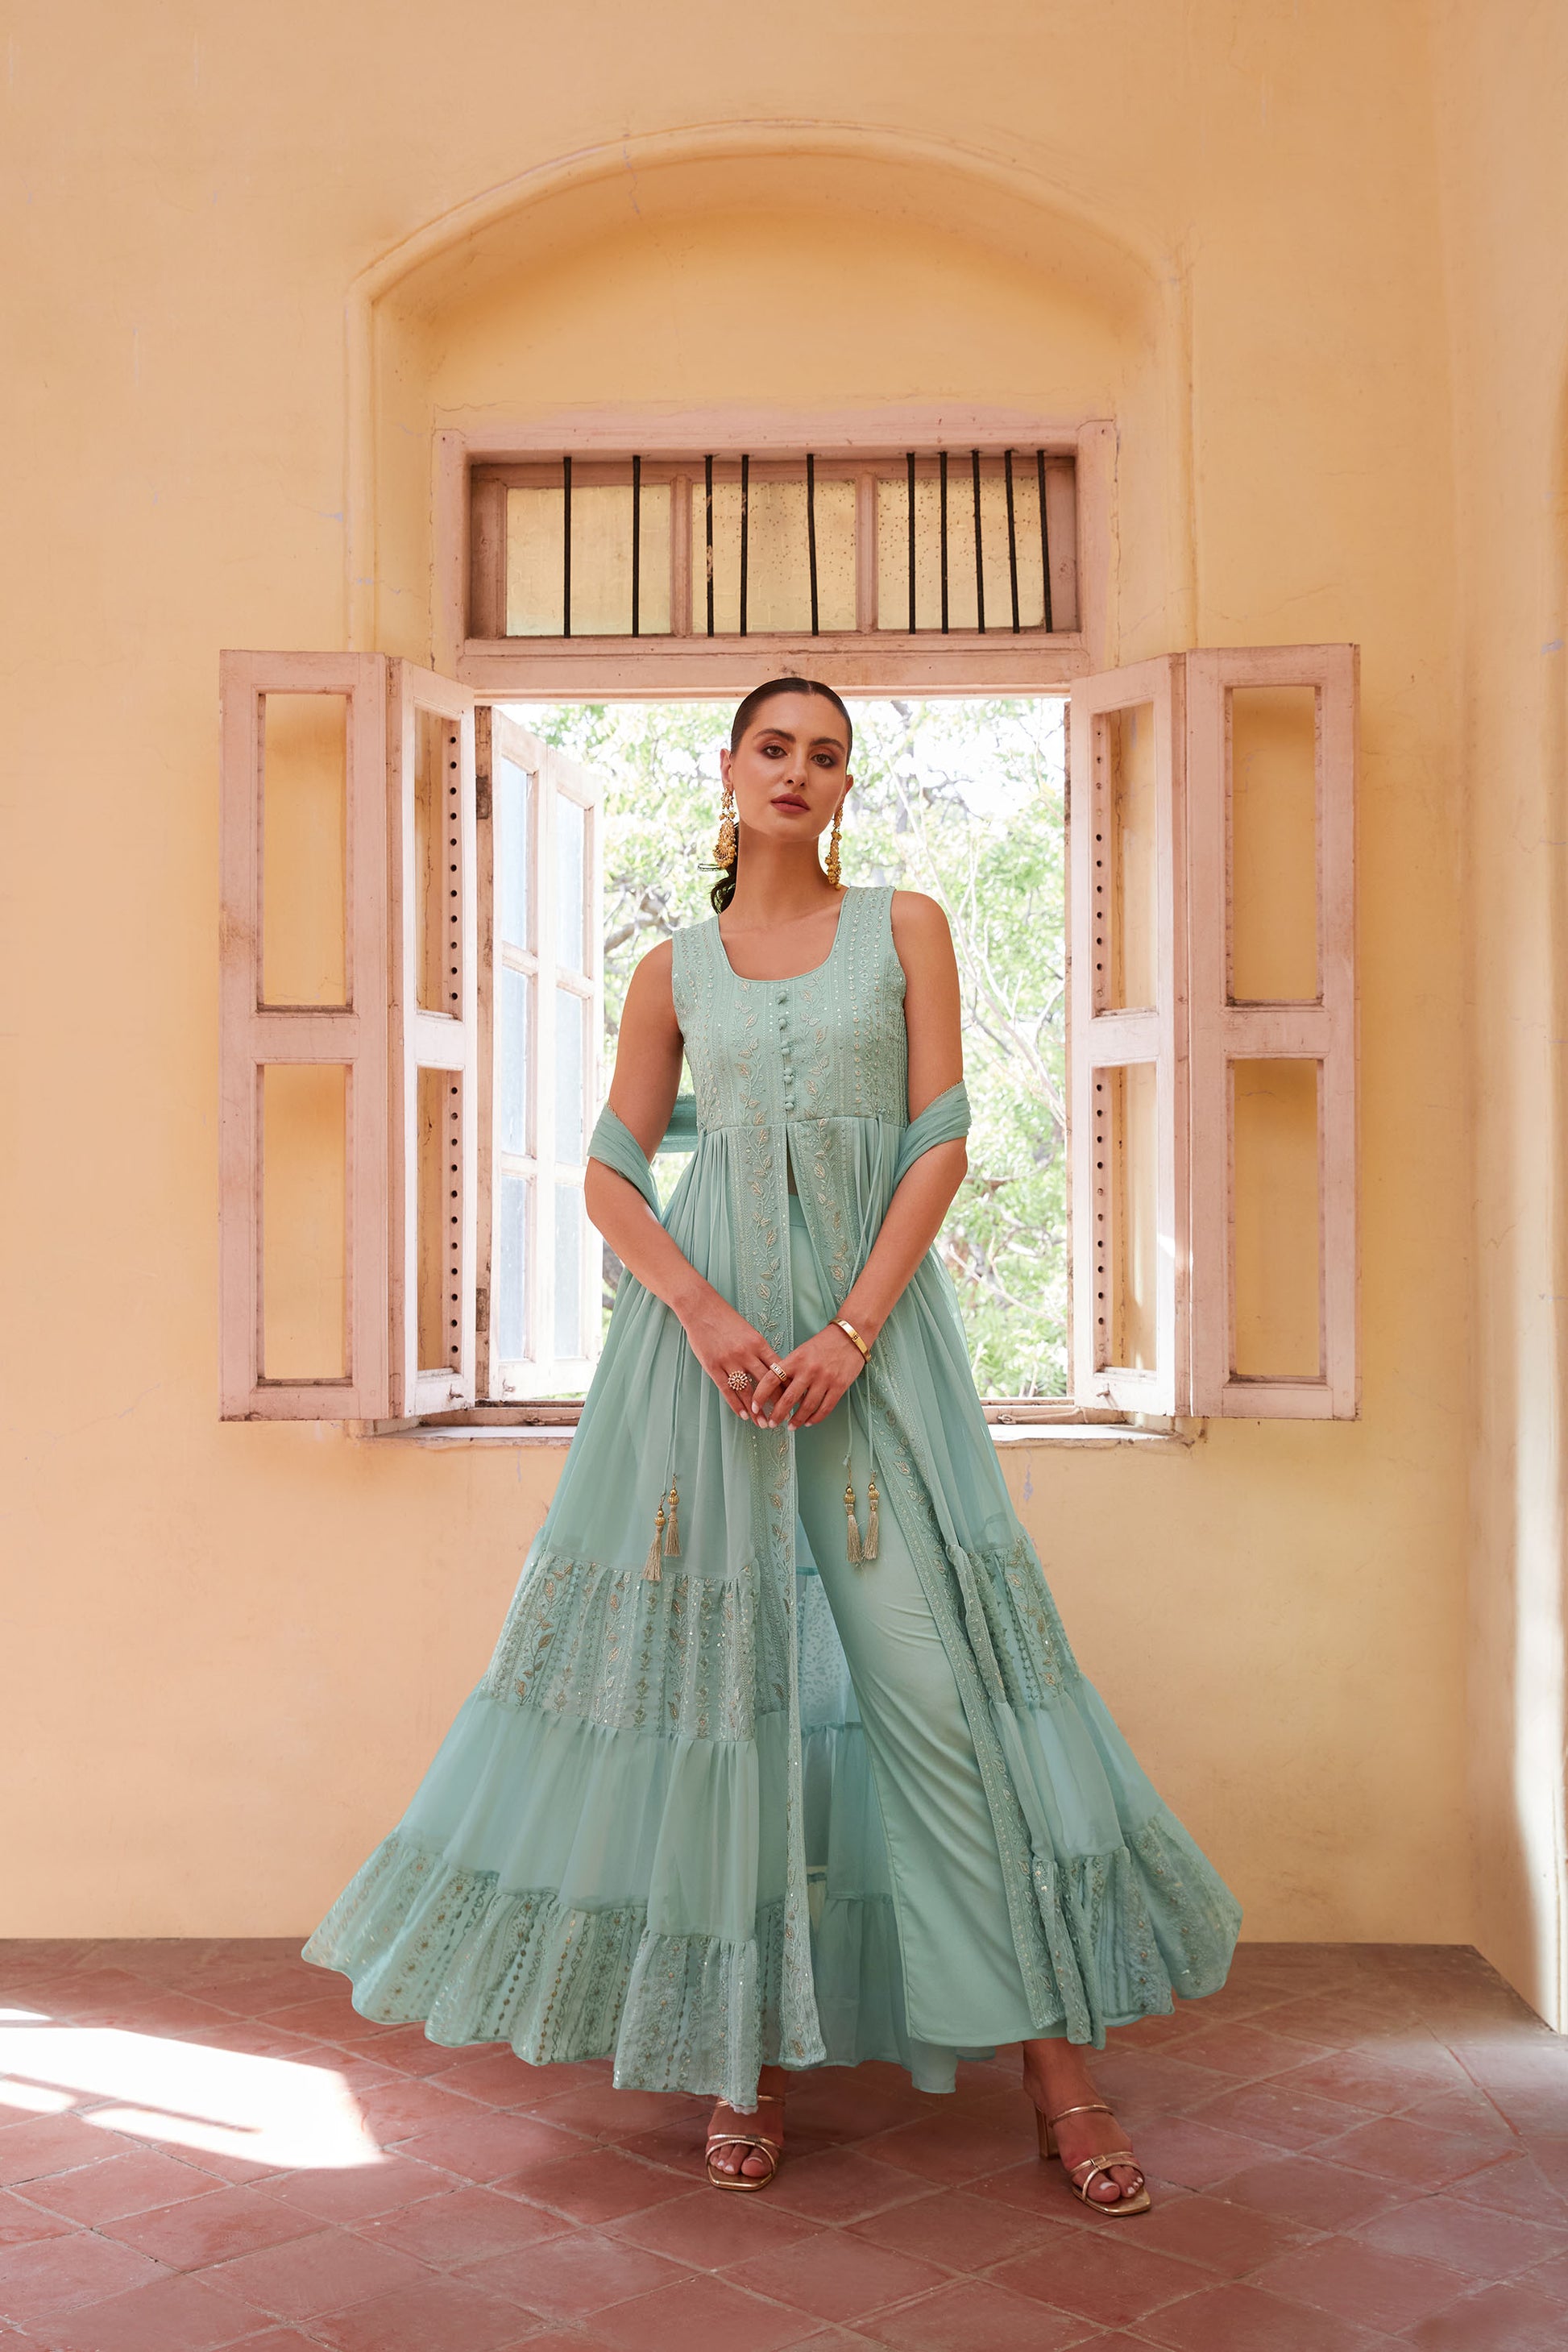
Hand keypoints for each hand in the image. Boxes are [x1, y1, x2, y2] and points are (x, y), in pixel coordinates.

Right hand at [684, 1291, 790, 1420]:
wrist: (701, 1308)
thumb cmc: (726, 1319)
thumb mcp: (749, 1332)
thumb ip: (760, 1350)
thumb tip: (774, 1370)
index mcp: (758, 1343)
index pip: (778, 1370)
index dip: (787, 1387)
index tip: (794, 1401)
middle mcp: (746, 1353)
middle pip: (766, 1383)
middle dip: (776, 1403)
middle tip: (783, 1418)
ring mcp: (729, 1361)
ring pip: (747, 1391)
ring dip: (756, 1410)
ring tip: (763, 1423)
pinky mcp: (713, 1366)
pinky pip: (727, 1390)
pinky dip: (736, 1405)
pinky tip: (743, 1415)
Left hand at [748, 1324, 865, 1428]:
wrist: (850, 1336)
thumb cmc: (823, 1344)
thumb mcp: (801, 1351)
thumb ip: (790, 1369)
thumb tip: (777, 1390)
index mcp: (795, 1359)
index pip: (772, 1379)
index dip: (760, 1395)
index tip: (754, 1407)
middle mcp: (809, 1370)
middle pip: (788, 1399)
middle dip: (777, 1415)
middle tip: (771, 1424)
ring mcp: (825, 1379)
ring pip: (807, 1407)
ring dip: (796, 1420)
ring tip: (790, 1427)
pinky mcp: (839, 1386)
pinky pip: (825, 1408)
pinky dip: (815, 1418)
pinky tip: (808, 1422)